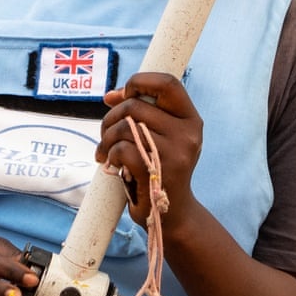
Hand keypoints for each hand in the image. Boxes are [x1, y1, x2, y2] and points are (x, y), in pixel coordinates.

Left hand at [98, 72, 203, 225]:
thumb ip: (141, 112)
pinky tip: (112, 164)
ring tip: (105, 150)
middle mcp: (187, 134)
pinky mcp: (156, 171)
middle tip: (106, 134)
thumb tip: (111, 96)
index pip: (167, 83)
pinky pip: (122, 148)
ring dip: (106, 137)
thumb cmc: (160, 169)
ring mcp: (174, 153)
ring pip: (125, 126)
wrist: (171, 214)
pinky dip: (110, 154)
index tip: (123, 95)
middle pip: (135, 104)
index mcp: (190, 120)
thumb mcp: (161, 137)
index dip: (140, 81)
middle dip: (111, 117)